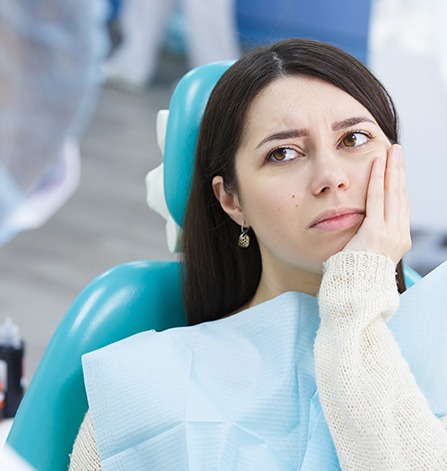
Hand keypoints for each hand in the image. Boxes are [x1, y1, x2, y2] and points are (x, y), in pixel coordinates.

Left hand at [344, 144, 411, 263]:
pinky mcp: (376, 232)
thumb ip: (369, 234)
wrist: (355, 291)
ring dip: (392, 169)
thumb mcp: (367, 251)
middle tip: (397, 151)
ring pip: (393, 193)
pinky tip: (377, 163)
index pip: (401, 205)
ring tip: (391, 151)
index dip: (399, 184)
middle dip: (399, 170)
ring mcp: (390, 233)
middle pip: (401, 195)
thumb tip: (363, 222)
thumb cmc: (355, 274)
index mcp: (398, 239)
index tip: (396, 168)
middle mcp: (399, 235)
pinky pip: (377, 199)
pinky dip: (377, 179)